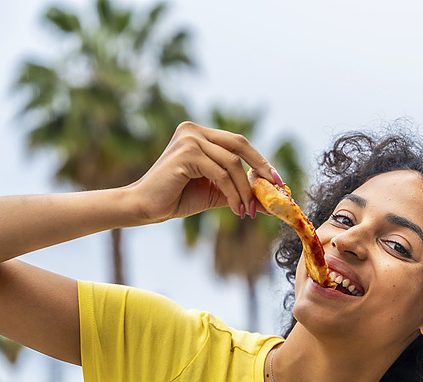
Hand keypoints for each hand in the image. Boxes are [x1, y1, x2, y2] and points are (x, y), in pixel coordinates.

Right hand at [128, 122, 280, 223]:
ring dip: (245, 190)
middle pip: (239, 145)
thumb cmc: (178, 198)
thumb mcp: (217, 193)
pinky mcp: (186, 154)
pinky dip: (233, 194)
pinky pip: (221, 174)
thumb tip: (272, 201)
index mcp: (200, 133)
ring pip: (232, 164)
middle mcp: (194, 130)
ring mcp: (189, 139)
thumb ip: (241, 190)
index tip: (278, 181)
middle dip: (261, 168)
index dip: (260, 160)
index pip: (238, 143)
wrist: (145, 207)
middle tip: (275, 190)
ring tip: (248, 211)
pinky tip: (236, 210)